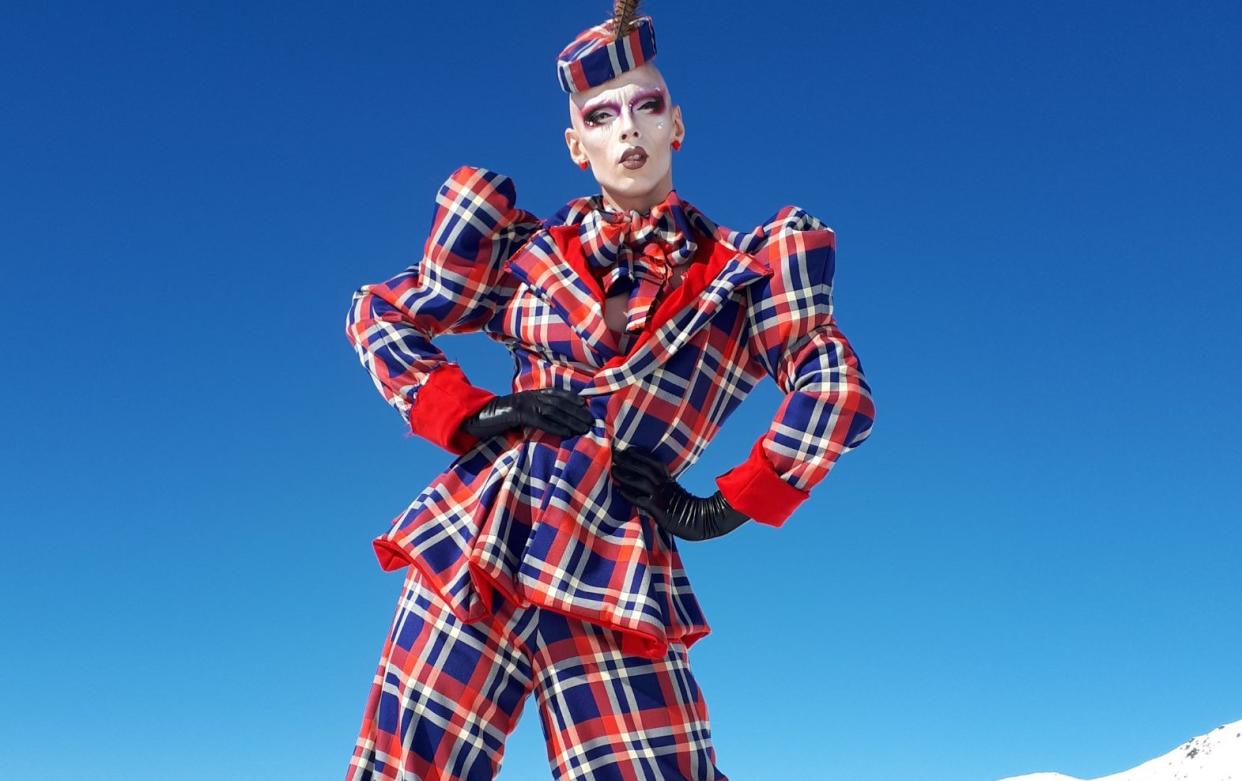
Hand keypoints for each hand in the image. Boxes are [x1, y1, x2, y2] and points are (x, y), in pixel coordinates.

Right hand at [462, 388, 594, 439]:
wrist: (477, 417)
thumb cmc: (499, 418)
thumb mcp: (519, 412)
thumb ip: (534, 412)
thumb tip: (551, 420)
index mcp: (531, 394)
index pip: (556, 393)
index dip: (572, 398)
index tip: (586, 404)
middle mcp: (530, 396)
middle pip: (559, 402)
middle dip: (576, 411)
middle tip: (591, 420)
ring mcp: (524, 404)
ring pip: (553, 411)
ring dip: (571, 419)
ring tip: (584, 428)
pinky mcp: (518, 415)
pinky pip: (540, 421)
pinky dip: (555, 427)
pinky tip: (567, 433)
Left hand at [610, 447, 749, 541]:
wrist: (706, 523)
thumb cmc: (690, 513)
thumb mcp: (677, 496)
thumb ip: (666, 488)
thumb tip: (653, 482)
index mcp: (670, 482)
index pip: (655, 463)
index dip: (641, 455)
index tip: (628, 449)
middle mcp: (666, 487)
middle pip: (646, 469)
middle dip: (630, 461)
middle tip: (615, 455)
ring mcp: (663, 499)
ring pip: (643, 482)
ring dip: (627, 476)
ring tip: (614, 470)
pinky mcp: (661, 512)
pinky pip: (643, 501)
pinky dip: (631, 496)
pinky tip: (620, 491)